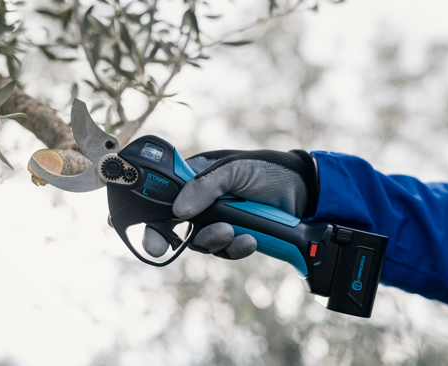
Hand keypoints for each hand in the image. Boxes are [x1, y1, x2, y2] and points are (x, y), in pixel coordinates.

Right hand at [143, 149, 318, 258]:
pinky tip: (250, 240)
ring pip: (200, 241)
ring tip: (232, 231)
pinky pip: (224, 250)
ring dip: (213, 240)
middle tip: (163, 247)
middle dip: (173, 237)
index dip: (151, 216)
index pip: (163, 195)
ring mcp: (218, 220)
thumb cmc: (268, 169)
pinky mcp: (235, 236)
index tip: (144, 233)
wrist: (304, 192)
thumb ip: (205, 185)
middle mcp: (202, 200)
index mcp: (196, 177)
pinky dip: (235, 248)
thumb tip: (179, 210)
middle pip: (175, 225)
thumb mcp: (235, 169)